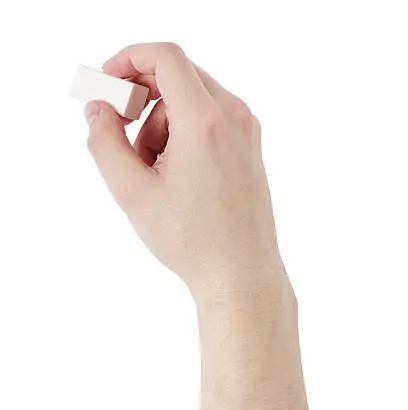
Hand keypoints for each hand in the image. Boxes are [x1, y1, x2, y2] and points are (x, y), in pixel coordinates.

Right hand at [85, 42, 283, 300]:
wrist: (241, 273)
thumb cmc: (192, 240)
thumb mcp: (133, 193)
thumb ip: (104, 143)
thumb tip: (98, 111)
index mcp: (205, 121)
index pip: (165, 57)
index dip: (128, 59)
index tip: (107, 83)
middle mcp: (233, 117)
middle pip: (178, 76)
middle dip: (141, 98)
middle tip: (120, 132)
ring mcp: (246, 131)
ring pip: (192, 100)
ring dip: (161, 123)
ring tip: (152, 172)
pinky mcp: (249, 147)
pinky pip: (209, 120)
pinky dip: (183, 134)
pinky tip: (174, 175)